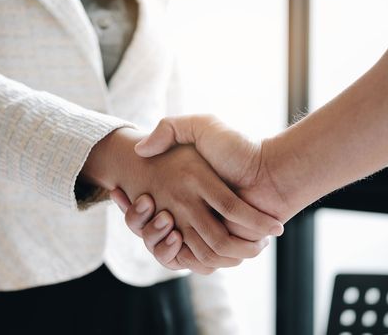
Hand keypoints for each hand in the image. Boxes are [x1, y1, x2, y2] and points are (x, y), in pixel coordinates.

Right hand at [82, 127, 282, 273]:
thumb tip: (141, 149)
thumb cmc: (238, 147)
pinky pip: (182, 260)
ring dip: (151, 235)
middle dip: (135, 219)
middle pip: (145, 229)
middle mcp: (186, 214)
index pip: (141, 205)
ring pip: (160, 247)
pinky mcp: (212, 247)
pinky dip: (172, 252)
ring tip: (159, 214)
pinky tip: (172, 233)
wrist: (271, 173)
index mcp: (181, 191)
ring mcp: (198, 232)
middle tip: (142, 202)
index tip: (117, 191)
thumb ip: (171, 128)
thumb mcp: (203, 127)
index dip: (126, 202)